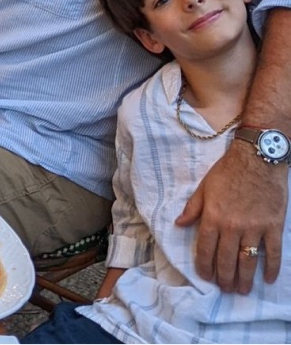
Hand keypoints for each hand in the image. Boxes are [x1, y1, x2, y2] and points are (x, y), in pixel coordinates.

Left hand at [177, 139, 286, 292]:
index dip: (204, 266)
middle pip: (226, 259)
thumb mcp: (204, 188)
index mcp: (212, 217)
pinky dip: (271, 268)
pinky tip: (268, 279)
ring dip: (244, 279)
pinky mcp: (274, 227)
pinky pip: (272, 253)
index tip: (205, 277)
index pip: (205, 249)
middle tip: (225, 289)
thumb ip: (192, 208)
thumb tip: (178, 225)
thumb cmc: (227, 172)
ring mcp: (254, 228)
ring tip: (242, 290)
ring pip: (248, 261)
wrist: (257, 159)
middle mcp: (232, 226)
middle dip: (224, 278)